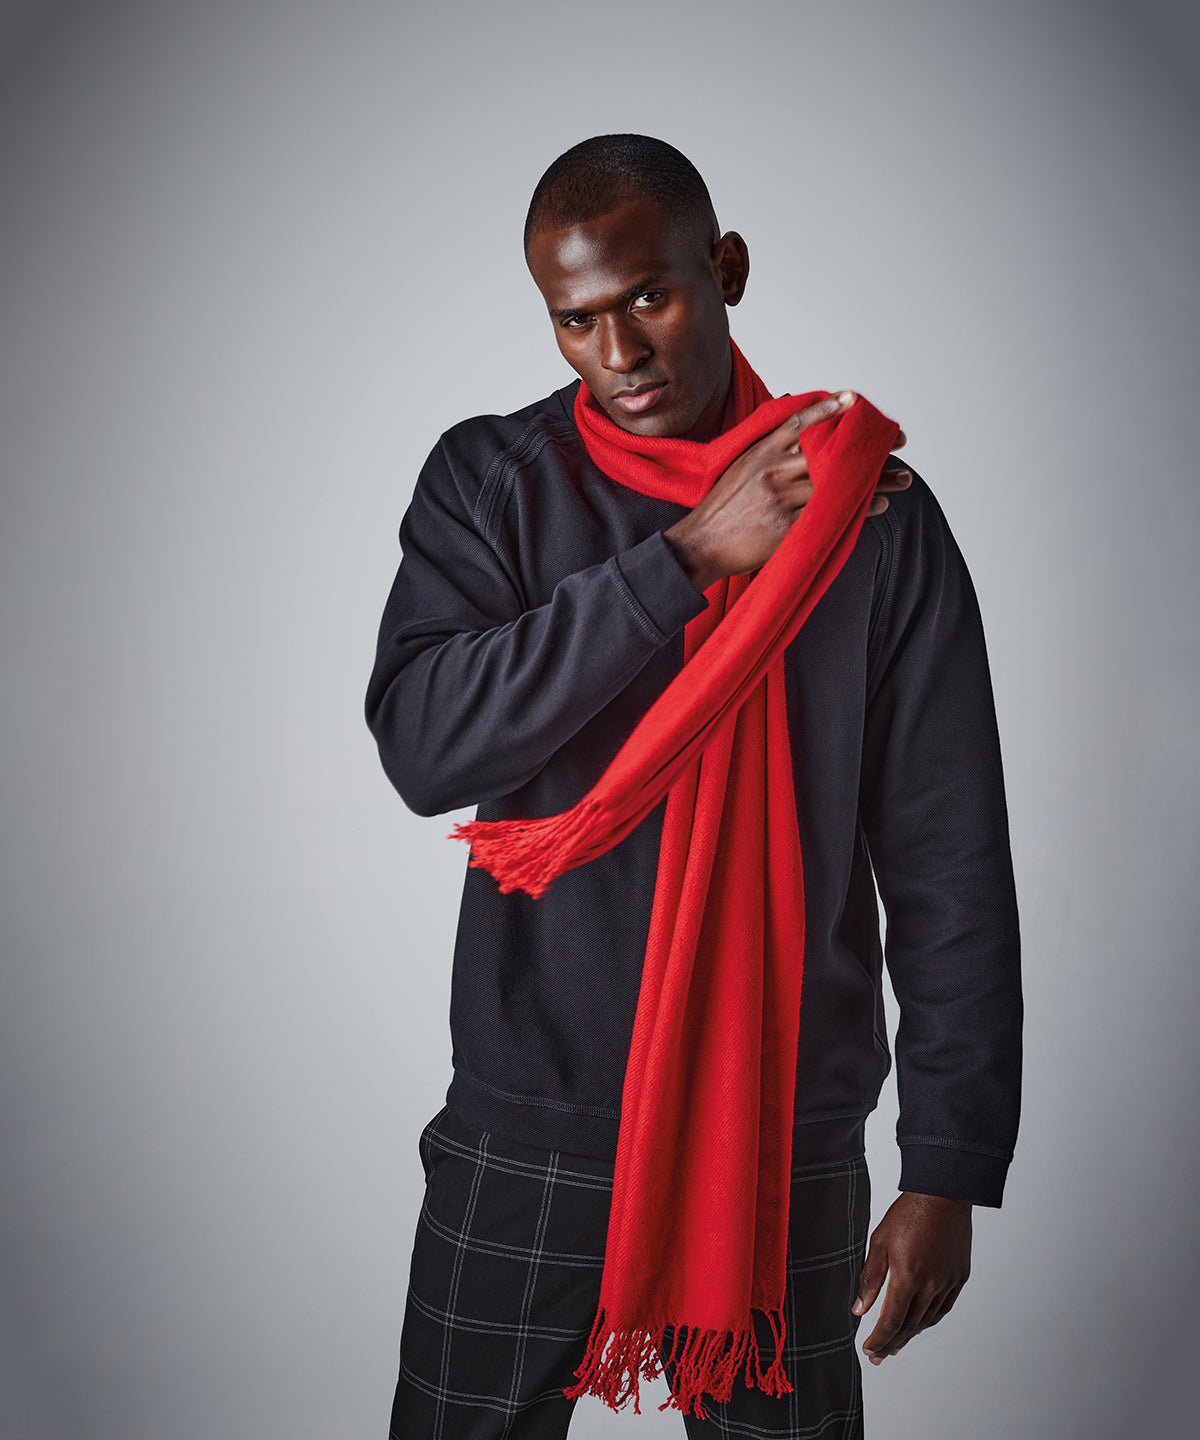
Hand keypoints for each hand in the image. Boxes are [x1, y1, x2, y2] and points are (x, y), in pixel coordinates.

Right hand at [662, 392, 910, 591]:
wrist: (699, 544)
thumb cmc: (720, 509)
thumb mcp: (737, 468)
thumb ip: (766, 448)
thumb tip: (792, 419)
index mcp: (759, 452)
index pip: (799, 423)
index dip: (828, 410)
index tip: (854, 400)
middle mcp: (772, 470)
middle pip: (830, 453)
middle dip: (868, 447)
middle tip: (899, 441)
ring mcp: (781, 498)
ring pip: (838, 484)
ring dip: (876, 482)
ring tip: (903, 479)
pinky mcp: (787, 526)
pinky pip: (831, 513)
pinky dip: (859, 509)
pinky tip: (879, 506)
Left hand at [852, 1191, 971, 1364]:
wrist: (943, 1195)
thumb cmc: (908, 1214)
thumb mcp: (879, 1242)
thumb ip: (870, 1278)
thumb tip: (858, 1309)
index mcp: (907, 1277)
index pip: (891, 1321)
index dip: (878, 1340)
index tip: (869, 1350)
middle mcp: (930, 1286)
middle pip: (909, 1327)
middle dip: (891, 1343)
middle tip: (878, 1356)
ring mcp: (947, 1283)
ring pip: (927, 1321)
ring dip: (910, 1336)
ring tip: (896, 1344)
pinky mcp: (959, 1277)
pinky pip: (943, 1308)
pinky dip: (929, 1321)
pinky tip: (919, 1324)